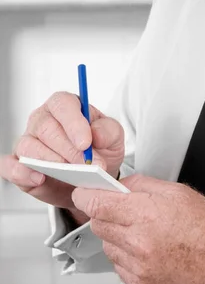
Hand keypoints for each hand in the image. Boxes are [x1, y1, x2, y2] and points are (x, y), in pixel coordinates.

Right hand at [0, 91, 124, 216]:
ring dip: (50, 162)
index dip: (73, 122)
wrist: (92, 178)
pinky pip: (10, 165)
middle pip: (47, 128)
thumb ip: (109, 131)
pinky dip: (21, 172)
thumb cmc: (100, 151)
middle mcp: (44, 120)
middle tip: (86, 165)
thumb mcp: (114, 138)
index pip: (63, 104)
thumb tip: (97, 134)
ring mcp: (29, 141)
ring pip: (30, 147)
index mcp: (66, 107)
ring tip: (69, 174)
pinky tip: (39, 178)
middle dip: (68, 150)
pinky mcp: (19, 164)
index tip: (86, 143)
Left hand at [71, 174, 204, 283]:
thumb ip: (142, 184)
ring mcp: (139, 267)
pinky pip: (119, 267)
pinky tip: (147, 248)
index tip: (83, 193)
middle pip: (98, 224)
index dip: (86, 196)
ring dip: (116, 235)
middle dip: (105, 213)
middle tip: (125, 210)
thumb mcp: (176, 191)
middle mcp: (138, 242)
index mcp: (146, 214)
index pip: (97, 204)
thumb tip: (120, 185)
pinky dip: (126, 256)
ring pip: (107, 246)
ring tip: (142, 231)